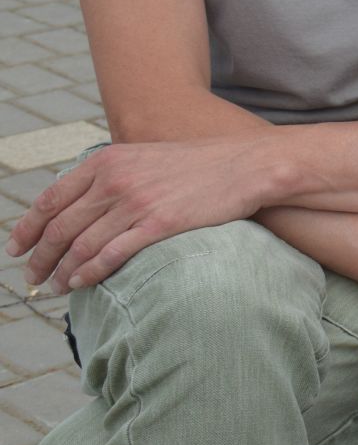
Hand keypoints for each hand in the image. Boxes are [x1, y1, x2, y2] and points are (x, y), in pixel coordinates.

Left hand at [6, 137, 273, 289]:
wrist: (247, 165)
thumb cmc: (200, 165)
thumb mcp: (147, 156)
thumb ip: (112, 175)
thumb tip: (80, 205)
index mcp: (108, 160)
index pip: (50, 199)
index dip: (27, 228)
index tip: (16, 248)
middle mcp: (116, 180)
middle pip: (60, 227)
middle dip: (39, 257)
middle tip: (31, 276)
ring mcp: (136, 203)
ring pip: (80, 246)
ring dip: (60, 271)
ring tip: (53, 287)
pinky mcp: (159, 224)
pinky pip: (110, 256)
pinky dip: (89, 273)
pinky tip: (80, 284)